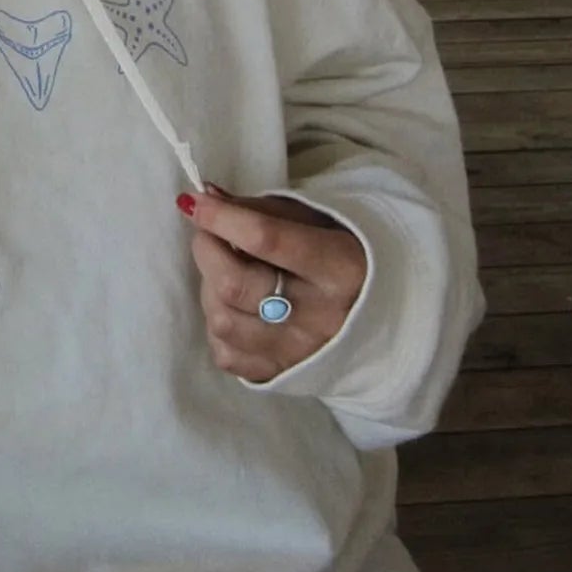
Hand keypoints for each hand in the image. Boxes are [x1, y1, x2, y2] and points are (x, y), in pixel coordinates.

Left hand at [179, 187, 366, 383]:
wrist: (379, 314)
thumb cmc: (338, 254)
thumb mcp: (312, 221)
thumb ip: (259, 210)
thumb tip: (204, 197)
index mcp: (340, 268)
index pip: (266, 239)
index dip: (221, 218)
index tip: (192, 201)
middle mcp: (322, 318)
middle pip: (234, 284)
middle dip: (207, 249)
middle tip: (208, 234)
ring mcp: (299, 353)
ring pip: (223, 321)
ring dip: (210, 289)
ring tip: (225, 273)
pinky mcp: (279, 374)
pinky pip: (225, 352)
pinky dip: (219, 324)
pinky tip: (237, 307)